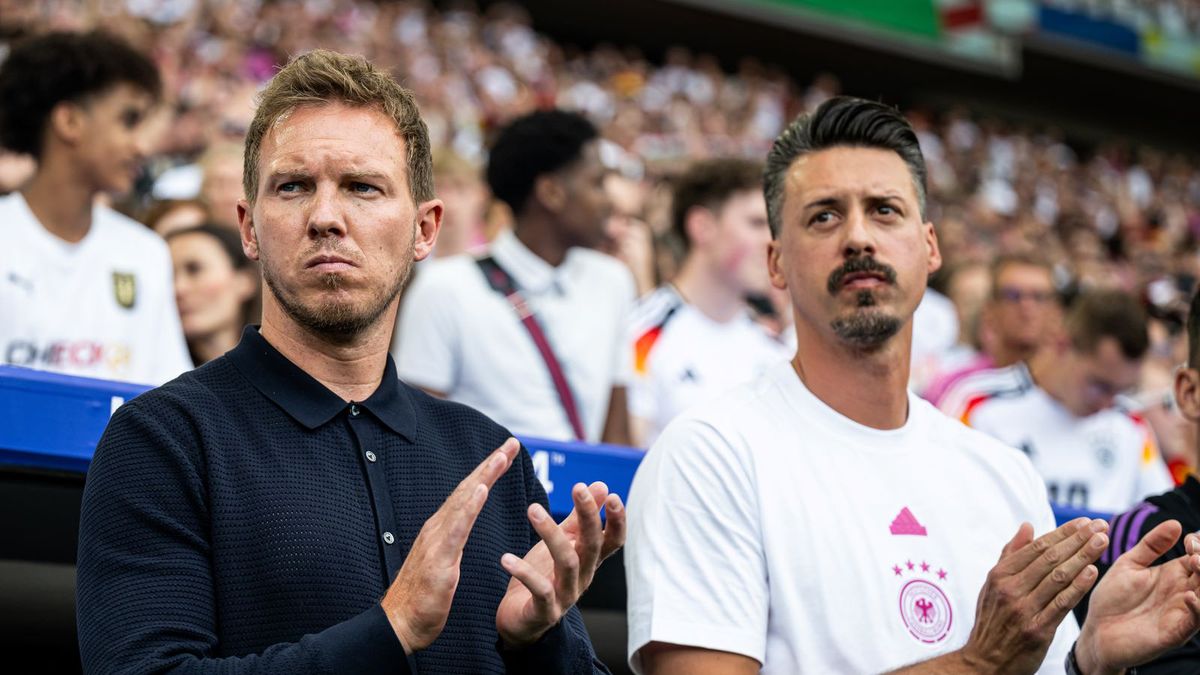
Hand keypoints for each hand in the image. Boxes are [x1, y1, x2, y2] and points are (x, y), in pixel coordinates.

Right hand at [380, 438, 520, 652]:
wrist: (399, 624)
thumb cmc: (422, 598)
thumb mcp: (444, 563)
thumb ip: (452, 541)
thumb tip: (462, 525)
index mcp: (441, 530)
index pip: (468, 494)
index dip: (487, 472)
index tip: (506, 452)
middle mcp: (437, 528)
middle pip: (467, 489)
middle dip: (490, 465)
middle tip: (511, 443)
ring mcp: (436, 542)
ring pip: (463, 502)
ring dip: (483, 476)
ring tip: (501, 457)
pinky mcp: (438, 559)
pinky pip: (456, 529)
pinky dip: (469, 507)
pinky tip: (481, 490)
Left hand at [495, 481, 625, 647]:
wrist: (521, 620)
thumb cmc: (543, 576)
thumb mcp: (562, 543)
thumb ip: (580, 518)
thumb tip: (602, 486)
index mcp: (589, 561)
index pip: (613, 540)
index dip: (617, 520)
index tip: (612, 494)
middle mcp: (583, 578)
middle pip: (592, 545)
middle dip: (589, 516)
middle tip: (578, 488)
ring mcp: (566, 596)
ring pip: (567, 562)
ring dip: (551, 534)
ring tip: (533, 509)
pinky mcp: (545, 611)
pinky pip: (539, 590)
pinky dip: (524, 572)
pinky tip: (506, 557)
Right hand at [959, 518, 1108, 673]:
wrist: (986, 662)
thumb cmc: (992, 621)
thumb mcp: (992, 585)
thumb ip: (1011, 555)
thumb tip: (1027, 527)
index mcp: (1000, 575)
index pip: (1036, 547)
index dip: (1062, 533)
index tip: (1083, 522)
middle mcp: (1010, 589)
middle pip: (1050, 558)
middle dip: (1078, 539)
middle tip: (1100, 526)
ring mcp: (1024, 609)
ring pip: (1058, 577)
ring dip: (1083, 557)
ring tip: (1102, 542)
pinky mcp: (1037, 629)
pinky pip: (1061, 603)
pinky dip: (1078, 586)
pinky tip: (1092, 572)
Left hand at [1075, 521, 1199, 674]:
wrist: (1096, 632)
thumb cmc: (1112, 599)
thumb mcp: (1129, 565)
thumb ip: (1150, 546)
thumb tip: (1175, 523)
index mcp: (1173, 575)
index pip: (1197, 557)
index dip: (1199, 546)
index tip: (1189, 539)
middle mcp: (1182, 592)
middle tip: (1195, 552)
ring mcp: (1180, 613)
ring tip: (1196, 563)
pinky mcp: (1174, 633)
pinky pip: (1194, 622)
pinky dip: (1197, 608)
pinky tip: (1188, 595)